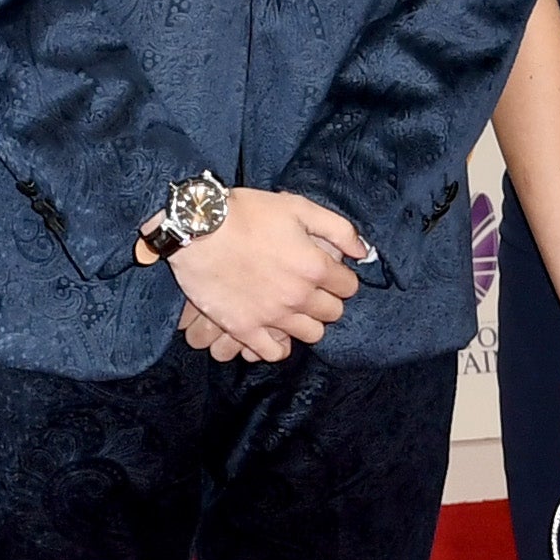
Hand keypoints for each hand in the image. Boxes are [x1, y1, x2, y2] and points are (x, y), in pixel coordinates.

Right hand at [157, 186, 369, 355]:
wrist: (197, 226)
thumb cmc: (247, 212)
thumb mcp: (298, 207)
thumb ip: (338, 229)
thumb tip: (362, 251)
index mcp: (314, 266)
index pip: (348, 286)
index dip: (340, 277)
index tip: (327, 271)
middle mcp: (298, 296)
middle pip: (333, 313)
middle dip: (327, 300)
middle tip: (309, 288)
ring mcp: (271, 316)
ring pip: (311, 335)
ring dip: (307, 322)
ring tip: (292, 308)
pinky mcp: (244, 328)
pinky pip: (273, 353)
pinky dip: (278, 345)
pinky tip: (274, 330)